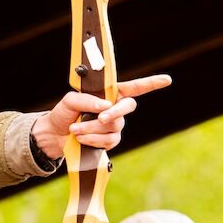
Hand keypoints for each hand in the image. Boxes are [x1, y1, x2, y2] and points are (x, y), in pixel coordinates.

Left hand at [32, 74, 172, 157]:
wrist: (55, 136)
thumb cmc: (63, 113)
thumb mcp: (70, 101)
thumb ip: (86, 100)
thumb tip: (105, 107)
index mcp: (109, 93)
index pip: (134, 88)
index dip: (151, 84)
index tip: (167, 80)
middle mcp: (115, 108)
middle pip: (127, 108)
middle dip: (115, 113)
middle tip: (101, 118)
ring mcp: (113, 126)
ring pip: (113, 127)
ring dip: (92, 128)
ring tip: (75, 129)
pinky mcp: (108, 142)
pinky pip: (109, 141)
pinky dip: (93, 139)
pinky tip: (81, 138)